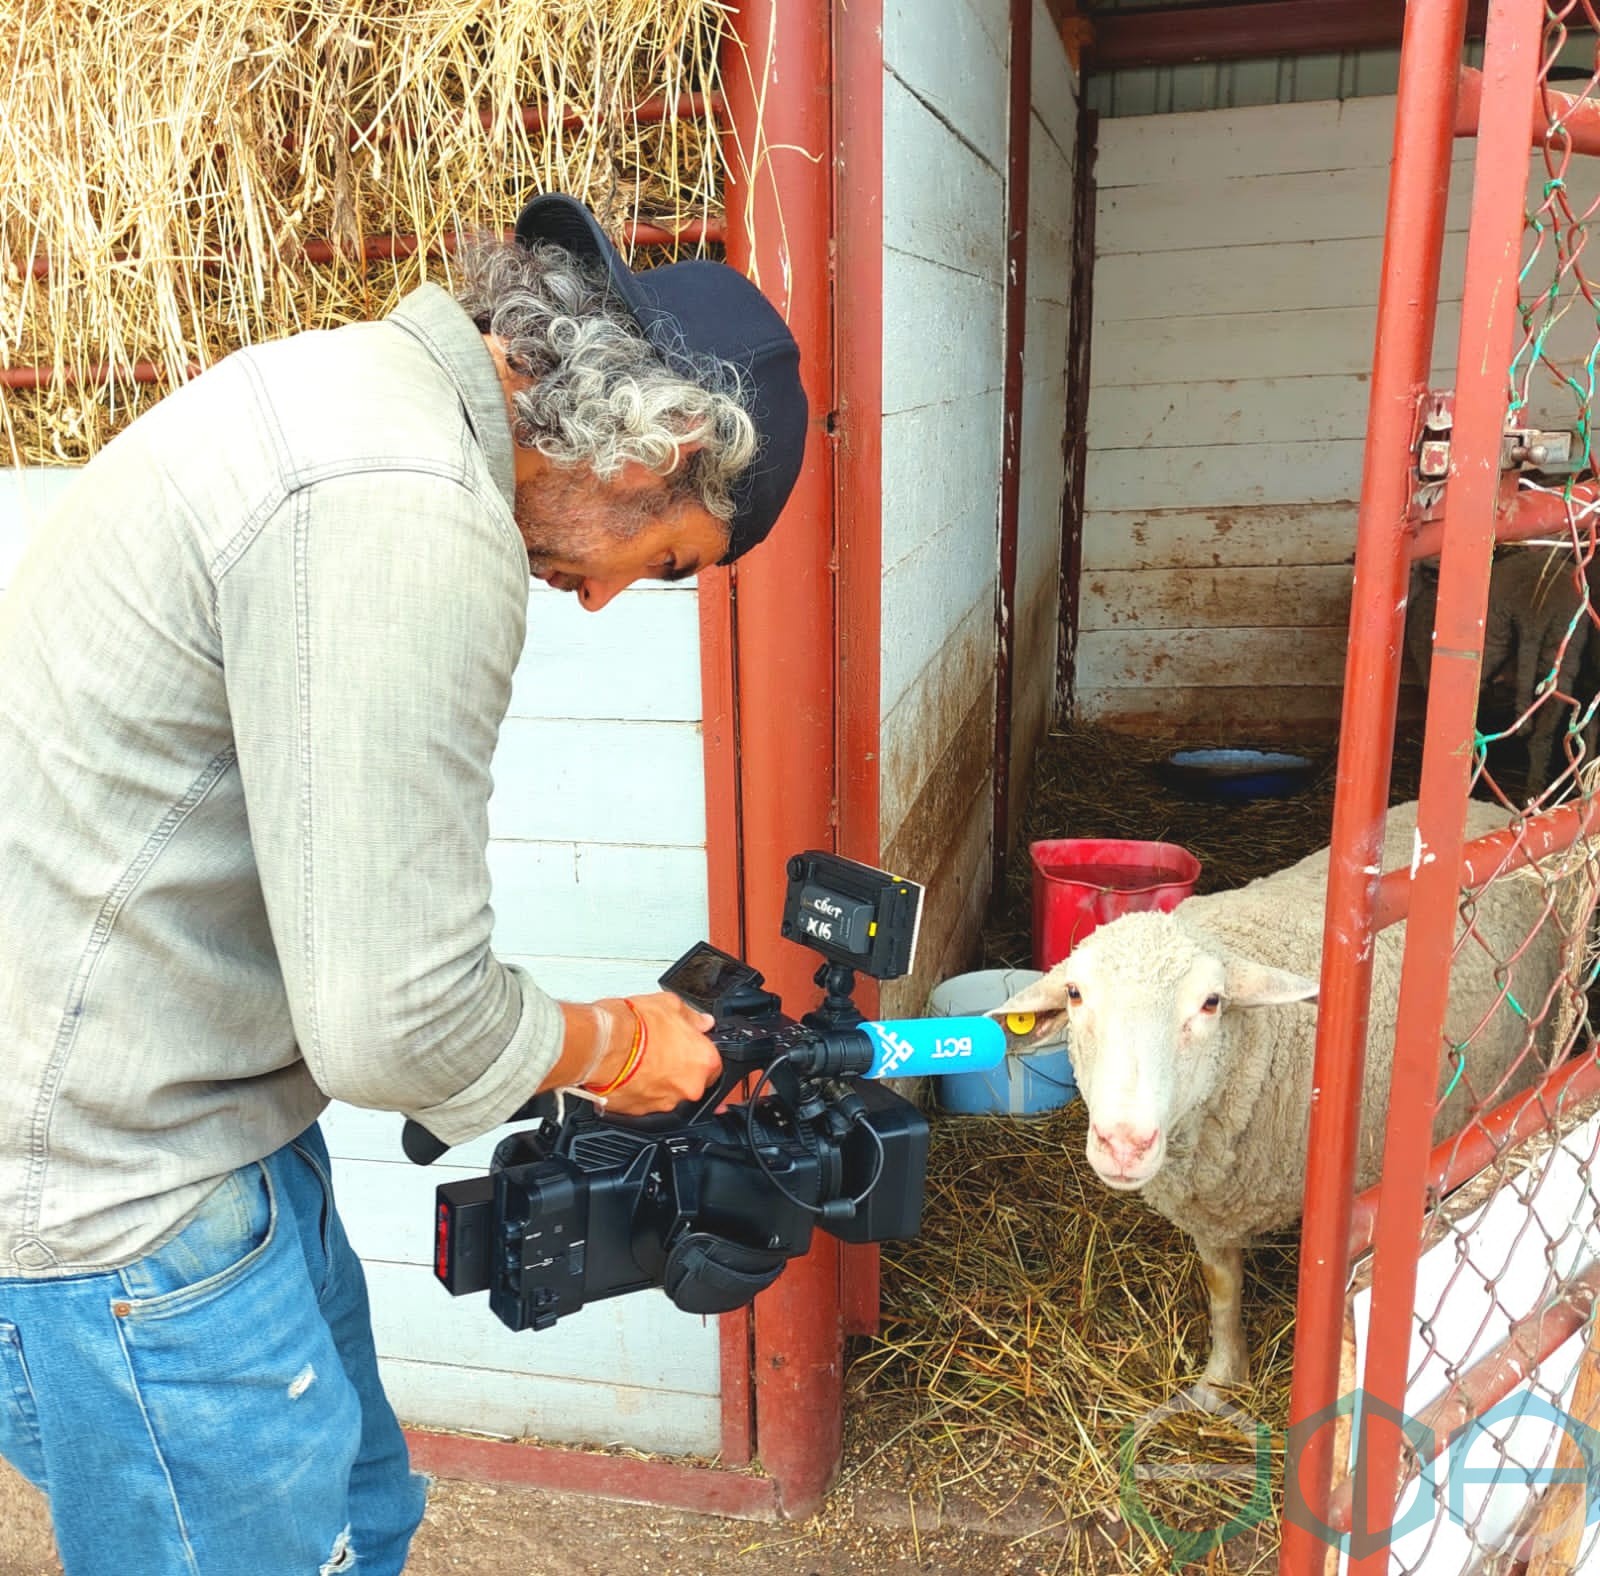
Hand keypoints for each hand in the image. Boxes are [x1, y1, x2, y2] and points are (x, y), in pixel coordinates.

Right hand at [552, 992, 720, 1115]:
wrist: (599, 1045)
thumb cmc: (632, 1025)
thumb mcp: (670, 1005)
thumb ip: (692, 1017)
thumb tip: (702, 1021)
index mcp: (703, 1061)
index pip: (713, 1063)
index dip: (697, 1052)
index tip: (686, 1046)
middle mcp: (688, 1087)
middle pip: (691, 1081)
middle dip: (678, 1068)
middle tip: (659, 1050)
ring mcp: (664, 1103)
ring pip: (667, 1093)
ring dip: (658, 1080)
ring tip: (639, 1060)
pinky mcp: (639, 1113)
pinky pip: (644, 1102)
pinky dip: (639, 1090)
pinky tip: (627, 1072)